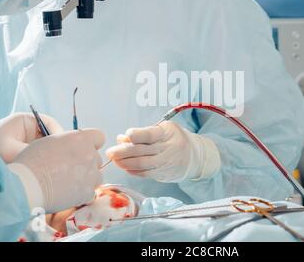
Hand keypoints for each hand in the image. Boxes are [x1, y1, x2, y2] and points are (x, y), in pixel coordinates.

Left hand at [0, 113, 62, 162]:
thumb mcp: (12, 150)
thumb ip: (34, 153)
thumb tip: (54, 158)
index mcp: (26, 121)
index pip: (51, 124)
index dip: (60, 135)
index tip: (65, 148)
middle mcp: (28, 130)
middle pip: (50, 137)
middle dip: (55, 148)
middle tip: (62, 160)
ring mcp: (27, 141)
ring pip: (46, 148)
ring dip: (48, 157)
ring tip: (53, 167)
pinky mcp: (24, 154)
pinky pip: (39, 157)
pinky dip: (42, 164)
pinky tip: (44, 172)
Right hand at [12, 129, 104, 212]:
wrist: (26, 185)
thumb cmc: (32, 161)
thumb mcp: (50, 141)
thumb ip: (68, 142)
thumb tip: (74, 147)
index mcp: (80, 138)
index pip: (99, 137)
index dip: (91, 143)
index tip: (82, 150)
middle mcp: (89, 155)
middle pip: (97, 158)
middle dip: (87, 163)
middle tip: (69, 169)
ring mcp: (91, 174)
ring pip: (97, 176)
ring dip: (86, 179)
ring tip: (67, 182)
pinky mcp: (87, 192)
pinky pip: (90, 192)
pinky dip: (81, 194)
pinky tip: (66, 193)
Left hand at [106, 121, 220, 182]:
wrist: (194, 156)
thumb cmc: (174, 139)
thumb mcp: (163, 129)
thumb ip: (143, 132)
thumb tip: (122, 138)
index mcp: (166, 134)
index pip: (150, 135)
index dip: (137, 135)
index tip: (126, 135)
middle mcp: (166, 149)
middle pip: (142, 151)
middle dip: (123, 152)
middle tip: (110, 152)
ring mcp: (164, 163)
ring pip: (141, 164)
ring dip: (125, 163)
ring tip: (114, 160)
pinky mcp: (162, 174)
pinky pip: (144, 173)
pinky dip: (132, 170)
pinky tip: (124, 167)